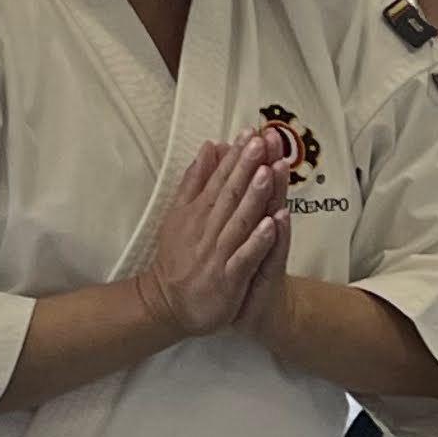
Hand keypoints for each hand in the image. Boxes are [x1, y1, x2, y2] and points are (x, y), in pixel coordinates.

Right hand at [135, 126, 292, 342]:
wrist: (166, 303)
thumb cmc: (178, 258)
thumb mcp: (180, 213)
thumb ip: (195, 180)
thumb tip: (209, 148)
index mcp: (199, 211)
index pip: (220, 178)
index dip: (236, 156)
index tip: (251, 133)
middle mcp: (208, 228)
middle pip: (230, 194)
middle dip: (247, 167)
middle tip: (262, 142)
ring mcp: (218, 253)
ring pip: (239, 221)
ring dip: (254, 196)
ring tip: (268, 171)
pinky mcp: (227, 278)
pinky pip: (245, 257)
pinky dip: (258, 241)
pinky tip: (271, 224)